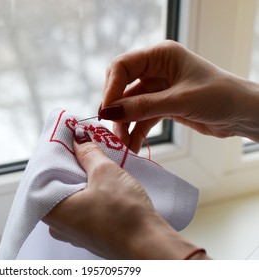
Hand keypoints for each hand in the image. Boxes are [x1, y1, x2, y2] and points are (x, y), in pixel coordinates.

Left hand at [43, 127, 207, 258]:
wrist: (150, 246)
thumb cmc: (124, 215)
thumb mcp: (105, 172)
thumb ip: (88, 152)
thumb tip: (78, 136)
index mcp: (51, 211)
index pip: (43, 175)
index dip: (55, 153)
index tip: (66, 138)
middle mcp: (58, 224)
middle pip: (58, 184)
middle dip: (71, 163)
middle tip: (82, 143)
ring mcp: (74, 231)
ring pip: (72, 195)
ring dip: (83, 177)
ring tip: (94, 158)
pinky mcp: (90, 233)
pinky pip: (84, 206)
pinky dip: (90, 191)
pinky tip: (102, 179)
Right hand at [101, 40, 258, 152]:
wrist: (245, 114)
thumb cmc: (220, 96)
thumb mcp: (179, 101)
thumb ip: (143, 107)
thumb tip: (108, 113)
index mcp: (160, 56)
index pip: (123, 66)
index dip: (111, 88)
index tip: (106, 111)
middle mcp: (155, 69)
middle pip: (122, 86)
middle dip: (116, 109)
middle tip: (112, 129)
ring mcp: (158, 88)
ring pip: (130, 105)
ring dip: (125, 125)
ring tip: (123, 145)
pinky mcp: (162, 105)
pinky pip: (141, 117)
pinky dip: (136, 131)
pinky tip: (134, 146)